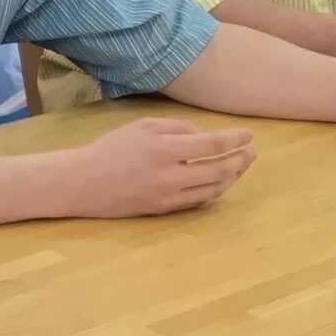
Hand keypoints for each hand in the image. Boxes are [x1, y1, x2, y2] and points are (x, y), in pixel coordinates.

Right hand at [53, 118, 254, 218]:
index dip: (235, 140)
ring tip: (241, 166)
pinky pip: (198, 201)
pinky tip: (221, 181)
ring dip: (232, 178)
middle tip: (252, 153)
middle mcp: (170, 174)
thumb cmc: (112, 148)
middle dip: (241, 161)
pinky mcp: (163, 210)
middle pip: (220, 170)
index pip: (212, 144)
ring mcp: (168, 196)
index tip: (249, 135)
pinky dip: (214, 191)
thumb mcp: (143, 125)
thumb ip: (177, 127)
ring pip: (213, 189)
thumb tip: (204, 135)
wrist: (82, 182)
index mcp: (165, 148)